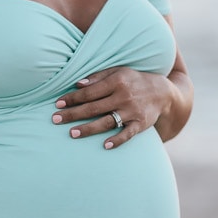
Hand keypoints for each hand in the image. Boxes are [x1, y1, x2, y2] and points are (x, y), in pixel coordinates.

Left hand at [51, 66, 171, 148]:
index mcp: (117, 81)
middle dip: (73, 114)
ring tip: (72, 133)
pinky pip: (128, 134)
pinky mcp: (141, 124)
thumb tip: (76, 84)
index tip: (57, 104)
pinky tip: (105, 146)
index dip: (72, 98)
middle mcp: (124, 96)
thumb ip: (97, 77)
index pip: (89, 92)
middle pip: (94, 107)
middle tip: (55, 120)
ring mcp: (133, 111)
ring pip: (107, 121)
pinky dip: (118, 140)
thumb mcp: (118, 72)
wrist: (163, 92)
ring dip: (89, 128)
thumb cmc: (133, 80)